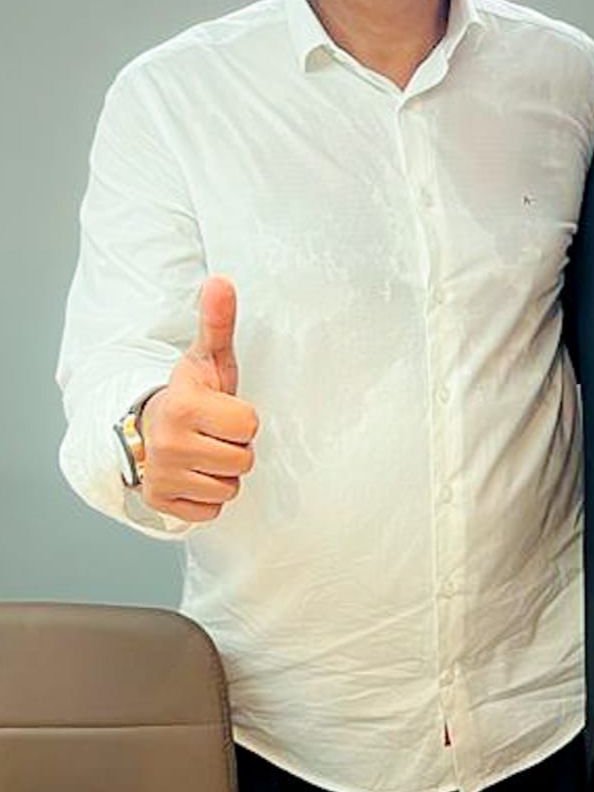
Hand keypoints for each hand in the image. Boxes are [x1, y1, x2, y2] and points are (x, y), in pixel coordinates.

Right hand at [138, 276, 258, 522]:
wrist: (145, 427)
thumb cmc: (189, 393)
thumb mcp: (206, 357)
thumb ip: (218, 321)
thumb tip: (222, 280)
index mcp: (184, 407)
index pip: (250, 425)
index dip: (243, 419)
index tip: (222, 411)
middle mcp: (167, 444)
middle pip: (243, 460)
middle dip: (235, 448)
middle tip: (212, 433)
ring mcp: (161, 476)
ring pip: (229, 487)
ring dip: (223, 473)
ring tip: (202, 452)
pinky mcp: (160, 502)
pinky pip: (211, 511)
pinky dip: (207, 496)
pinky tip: (193, 474)